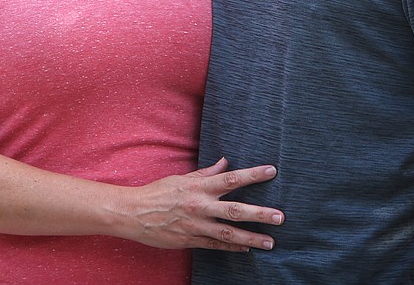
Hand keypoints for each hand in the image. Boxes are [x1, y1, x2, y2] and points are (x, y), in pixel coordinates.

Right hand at [122, 157, 283, 251]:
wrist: (133, 213)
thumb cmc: (158, 192)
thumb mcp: (182, 178)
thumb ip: (205, 173)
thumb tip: (225, 162)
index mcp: (199, 186)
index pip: (231, 179)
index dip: (252, 175)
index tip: (271, 171)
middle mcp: (200, 206)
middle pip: (235, 209)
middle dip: (260, 214)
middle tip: (280, 217)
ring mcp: (196, 225)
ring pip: (229, 233)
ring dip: (251, 238)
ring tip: (270, 242)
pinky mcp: (190, 240)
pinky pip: (215, 245)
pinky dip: (232, 247)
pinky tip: (247, 249)